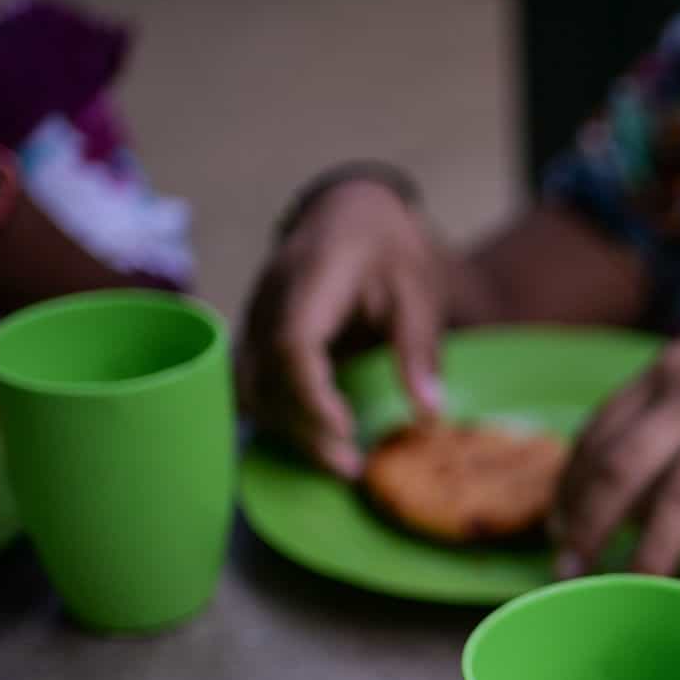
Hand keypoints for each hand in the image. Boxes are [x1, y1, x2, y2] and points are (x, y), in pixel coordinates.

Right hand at [238, 179, 445, 476]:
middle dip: (302, 428)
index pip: (294, 344)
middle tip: (349, 468)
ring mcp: (255, 317)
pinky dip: (276, 414)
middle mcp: (269, 300)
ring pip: (250, 384)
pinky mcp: (256, 334)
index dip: (312, 395)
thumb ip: (420, 350)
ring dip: (286, 428)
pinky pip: (252, 382)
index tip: (345, 432)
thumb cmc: (389, 248)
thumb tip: (430, 415)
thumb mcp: (419, 291)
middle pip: (265, 374)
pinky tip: (313, 439)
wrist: (352, 211)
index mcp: (311, 279)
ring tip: (338, 461)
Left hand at [551, 284, 679, 584]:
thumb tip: (616, 500)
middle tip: (573, 574)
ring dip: (651, 553)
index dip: (571, 491)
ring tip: (633, 592)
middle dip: (591, 528)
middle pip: (624, 469)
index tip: (558, 534)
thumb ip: (656, 418)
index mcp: (666, 372)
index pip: (598, 436)